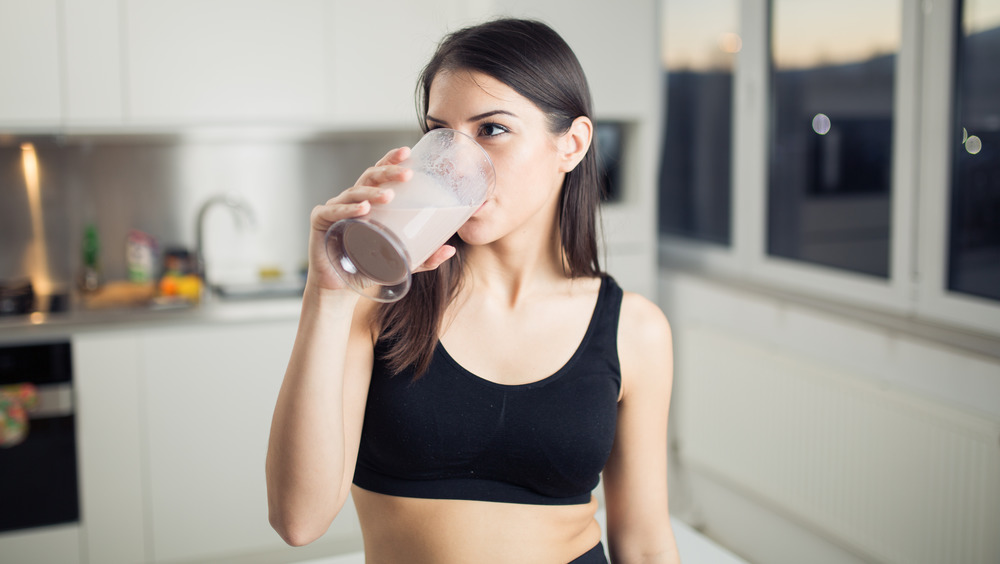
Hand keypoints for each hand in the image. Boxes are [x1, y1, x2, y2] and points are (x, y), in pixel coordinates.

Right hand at [306, 147, 456, 293]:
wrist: (339, 289)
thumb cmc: (367, 268)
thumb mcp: (400, 262)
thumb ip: (423, 256)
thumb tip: (450, 250)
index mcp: (368, 202)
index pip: (380, 175)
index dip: (391, 160)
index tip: (408, 151)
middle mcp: (351, 200)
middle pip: (369, 177)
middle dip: (388, 172)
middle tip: (407, 174)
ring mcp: (334, 208)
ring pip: (354, 192)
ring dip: (372, 193)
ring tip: (389, 196)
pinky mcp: (320, 221)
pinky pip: (334, 211)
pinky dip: (348, 210)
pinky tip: (363, 210)